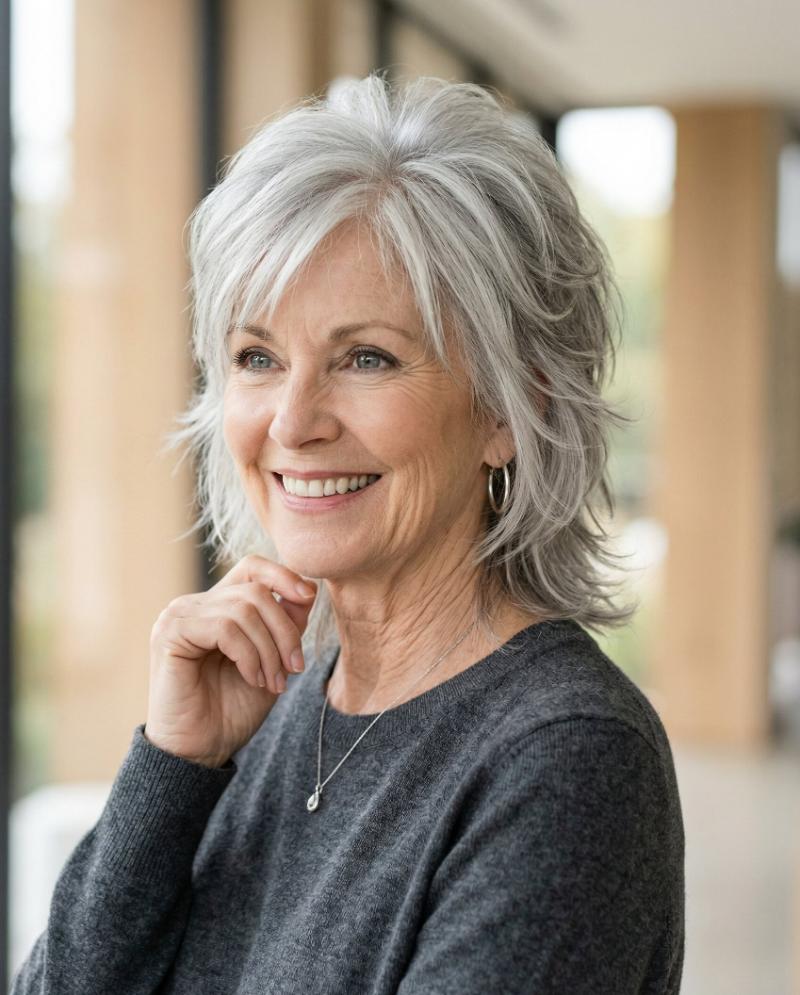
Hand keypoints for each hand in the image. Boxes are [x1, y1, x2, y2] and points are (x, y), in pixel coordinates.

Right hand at [144, 554, 317, 767]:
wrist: (200, 750)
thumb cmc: (232, 709)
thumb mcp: (273, 662)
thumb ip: (286, 625)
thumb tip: (308, 589)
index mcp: (217, 606)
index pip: (252, 568)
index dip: (284, 575)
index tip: (309, 597)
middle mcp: (194, 605)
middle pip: (256, 591)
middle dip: (285, 630)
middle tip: (295, 668)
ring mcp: (179, 616)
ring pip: (244, 609)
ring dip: (269, 649)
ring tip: (273, 681)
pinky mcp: (169, 633)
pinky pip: (225, 628)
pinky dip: (249, 655)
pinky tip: (252, 678)